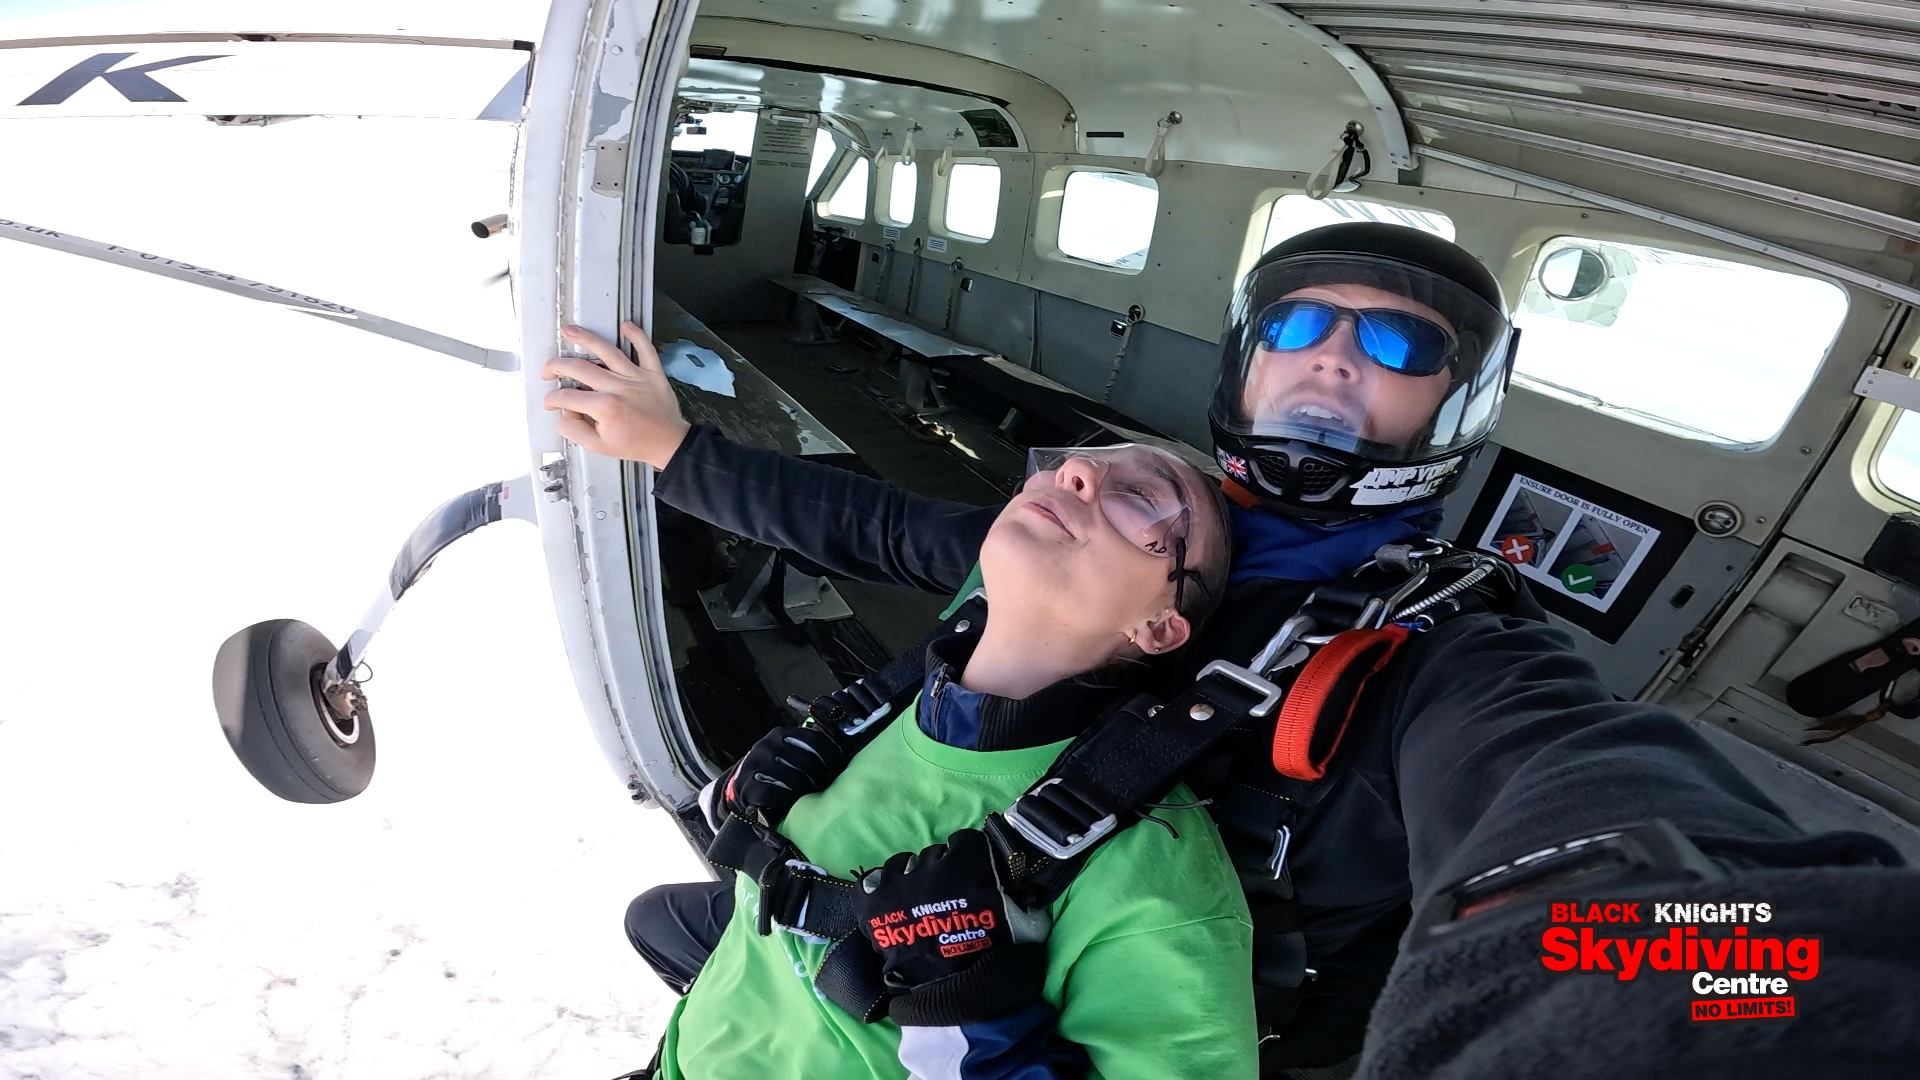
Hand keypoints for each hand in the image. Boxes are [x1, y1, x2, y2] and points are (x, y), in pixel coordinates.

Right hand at [540, 322, 691, 468]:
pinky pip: (645, 349)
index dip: (553, 399)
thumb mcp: (598, 446)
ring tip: (569, 331)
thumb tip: (563, 413)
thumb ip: (574, 429)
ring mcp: (637, 378)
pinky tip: (625, 326)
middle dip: (556, 366)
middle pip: (579, 368)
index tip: (551, 402)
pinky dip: (637, 335)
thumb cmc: (636, 443)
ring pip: (607, 351)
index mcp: (605, 408)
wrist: (668, 444)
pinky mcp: (653, 373)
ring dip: (585, 338)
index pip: (567, 396)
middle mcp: (619, 389)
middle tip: (548, 370)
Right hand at [717, 725, 850, 827]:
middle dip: (821, 778)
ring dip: (806, 792)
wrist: (743, 786)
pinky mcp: (748, 786)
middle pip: (808, 761)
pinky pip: (775, 794)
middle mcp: (768, 745)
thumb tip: (846, 751)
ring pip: (794, 779)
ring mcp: (756, 765)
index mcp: (782, 734)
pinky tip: (791, 805)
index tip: (837, 770)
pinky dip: (787, 801)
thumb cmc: (776, 770)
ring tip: (811, 798)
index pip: (817, 741)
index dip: (832, 757)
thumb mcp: (790, 753)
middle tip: (824, 788)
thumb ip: (809, 749)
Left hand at [856, 829, 1051, 1025]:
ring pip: (903, 864)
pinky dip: (879, 889)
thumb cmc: (994, 956)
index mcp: (970, 862)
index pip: (965, 841)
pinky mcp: (876, 903)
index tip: (970, 874)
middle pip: (935, 854)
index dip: (968, 858)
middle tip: (946, 896)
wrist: (954, 991)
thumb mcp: (1026, 924)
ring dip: (911, 879)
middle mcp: (933, 865)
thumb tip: (1026, 891)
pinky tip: (890, 904)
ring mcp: (900, 883)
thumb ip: (1025, 899)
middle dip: (940, 871)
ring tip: (916, 902)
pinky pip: (872, 881)